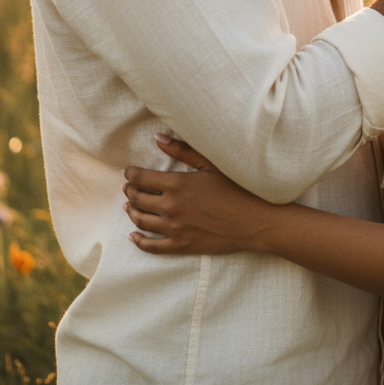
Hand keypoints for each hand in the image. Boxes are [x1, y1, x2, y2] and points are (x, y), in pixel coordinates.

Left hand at [123, 136, 273, 255]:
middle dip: (130, 192)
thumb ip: (182, 150)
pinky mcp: (181, 246)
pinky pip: (151, 247)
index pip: (141, 178)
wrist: (255, 221)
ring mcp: (174, 229)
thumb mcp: (211, 164)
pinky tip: (133, 236)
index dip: (131, 174)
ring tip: (129, 206)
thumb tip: (157, 138)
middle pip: (138, 200)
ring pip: (141, 222)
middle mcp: (171, 208)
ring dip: (132, 212)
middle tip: (128, 187)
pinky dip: (138, 241)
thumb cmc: (237, 188)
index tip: (129, 171)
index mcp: (177, 185)